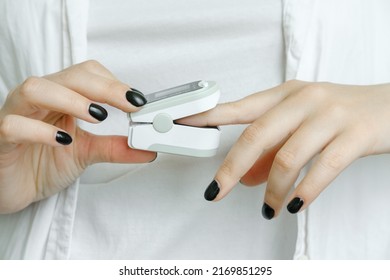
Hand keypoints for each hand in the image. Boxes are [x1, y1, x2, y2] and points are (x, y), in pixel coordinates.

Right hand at [0, 60, 155, 213]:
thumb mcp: (87, 153)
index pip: (86, 73)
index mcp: (59, 98)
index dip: (113, 83)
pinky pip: (14, 126)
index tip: (138, 100)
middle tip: (128, 103)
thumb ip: (115, 147)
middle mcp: (38, 101)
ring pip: (35, 89)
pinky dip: (41, 131)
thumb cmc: (44, 163)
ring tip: (97, 116)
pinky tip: (63, 141)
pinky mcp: (1, 139)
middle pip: (67, 77)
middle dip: (102, 87)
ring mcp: (16, 116)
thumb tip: (148, 149)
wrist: (13, 188)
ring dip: (71, 99)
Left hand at [182, 80, 389, 218]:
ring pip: (288, 156)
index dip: (209, 116)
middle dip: (232, 168)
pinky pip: (322, 168)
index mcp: (286, 95)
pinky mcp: (356, 134)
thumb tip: (246, 178)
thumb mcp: (301, 126)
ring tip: (269, 208)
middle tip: (218, 192)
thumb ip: (271, 152)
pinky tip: (293, 204)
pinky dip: (304, 191)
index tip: (184, 125)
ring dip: (272, 189)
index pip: (241, 106)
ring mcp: (330, 115)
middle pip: (257, 135)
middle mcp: (304, 100)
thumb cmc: (340, 115)